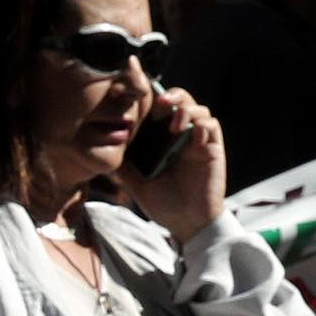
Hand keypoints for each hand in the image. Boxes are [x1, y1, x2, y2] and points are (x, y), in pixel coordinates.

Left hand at [119, 86, 227, 238]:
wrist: (187, 223)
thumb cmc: (163, 204)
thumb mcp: (136, 184)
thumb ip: (123, 167)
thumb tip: (102, 153)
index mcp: (163, 140)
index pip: (160, 110)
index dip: (153, 97)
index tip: (140, 93)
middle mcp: (181, 136)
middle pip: (181, 101)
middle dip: (172, 94)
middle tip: (161, 100)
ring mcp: (198, 141)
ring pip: (199, 109)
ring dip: (187, 110)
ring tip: (174, 126)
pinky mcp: (212, 149)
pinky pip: (212, 126)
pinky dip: (202, 124)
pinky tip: (191, 135)